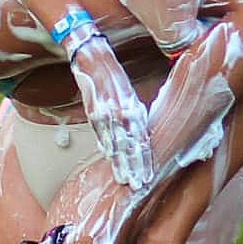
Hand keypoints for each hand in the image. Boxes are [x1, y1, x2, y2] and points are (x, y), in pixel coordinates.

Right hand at [67, 36, 154, 187]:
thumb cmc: (113, 79)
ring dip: (120, 161)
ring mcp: (108, 111)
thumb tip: (139, 138)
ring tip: (125, 178)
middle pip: (132, 144)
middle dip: (136, 166)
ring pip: (116, 141)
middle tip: (140, 185)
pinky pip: (100, 131)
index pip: (143, 139)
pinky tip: (108, 157)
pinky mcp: (92, 109)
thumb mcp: (128, 97)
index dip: (146, 159)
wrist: (93, 58)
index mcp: (135, 108)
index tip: (150, 175)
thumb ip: (134, 116)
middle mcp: (124, 110)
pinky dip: (104, 145)